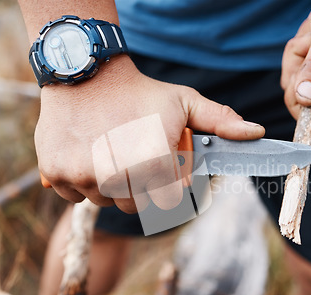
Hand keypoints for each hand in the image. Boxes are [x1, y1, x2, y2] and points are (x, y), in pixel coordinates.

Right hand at [36, 55, 264, 212]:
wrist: (85, 73)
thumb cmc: (141, 91)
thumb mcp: (184, 102)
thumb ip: (219, 121)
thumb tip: (256, 134)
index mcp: (151, 160)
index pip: (166, 202)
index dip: (164, 184)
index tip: (158, 164)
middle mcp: (115, 173)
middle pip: (133, 205)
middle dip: (137, 185)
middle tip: (132, 154)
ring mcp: (81, 174)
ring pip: (102, 200)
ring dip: (108, 183)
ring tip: (108, 149)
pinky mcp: (54, 172)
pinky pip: (74, 195)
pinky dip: (80, 181)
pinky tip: (87, 152)